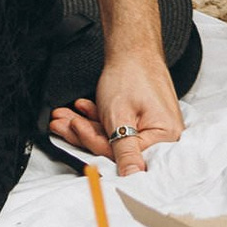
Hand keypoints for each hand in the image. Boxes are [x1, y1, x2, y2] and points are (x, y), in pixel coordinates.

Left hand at [49, 51, 183, 175]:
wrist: (135, 47)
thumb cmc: (132, 75)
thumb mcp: (120, 117)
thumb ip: (123, 151)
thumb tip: (132, 178)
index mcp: (165, 136)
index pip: (123, 156)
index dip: (93, 144)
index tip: (73, 134)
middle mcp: (163, 134)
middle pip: (116, 146)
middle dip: (83, 133)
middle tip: (61, 123)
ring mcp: (153, 126)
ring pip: (112, 135)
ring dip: (86, 125)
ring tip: (65, 116)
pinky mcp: (144, 119)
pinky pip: (118, 126)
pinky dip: (98, 118)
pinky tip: (82, 110)